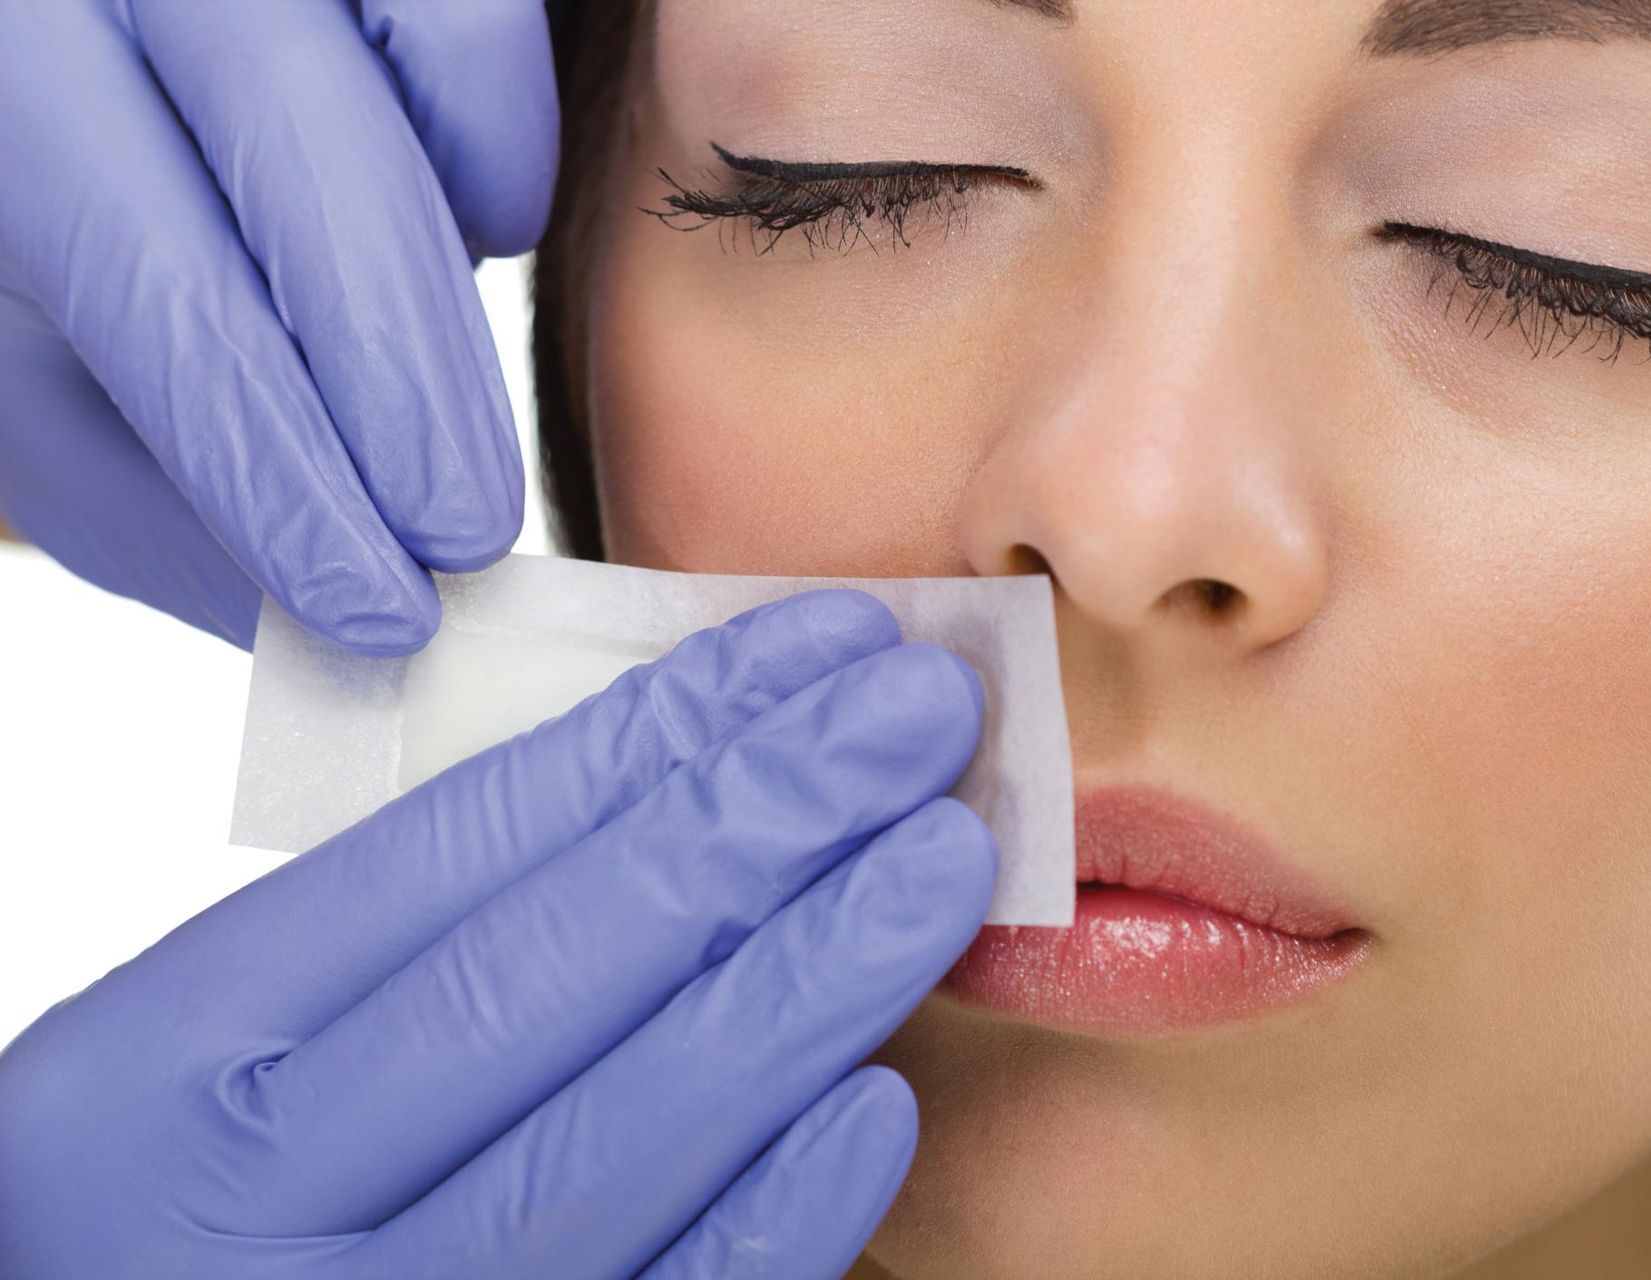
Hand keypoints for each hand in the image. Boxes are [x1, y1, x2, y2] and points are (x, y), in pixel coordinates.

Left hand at [0, 2, 556, 653]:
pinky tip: (473, 229)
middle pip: (307, 182)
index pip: (166, 298)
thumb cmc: (59, 232)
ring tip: (444, 411)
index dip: (284, 468)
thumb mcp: (41, 371)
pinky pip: (472, 27)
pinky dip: (498, 152)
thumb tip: (304, 613)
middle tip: (465, 539)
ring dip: (451, 293)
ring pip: (403, 97)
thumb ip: (149, 495)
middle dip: (409, 391)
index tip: (374, 607)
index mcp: (1, 104)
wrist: (82, 64)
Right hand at [0, 589, 995, 1279]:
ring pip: (633, 1135)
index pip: (456, 851)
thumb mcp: (224, 1040)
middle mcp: (255, 1208)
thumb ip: (404, 931)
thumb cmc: (186, 1192)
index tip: (812, 646)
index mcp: (172, 1060)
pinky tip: (880, 1093)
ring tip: (944, 854)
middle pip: (558, 970)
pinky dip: (781, 1208)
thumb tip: (680, 773)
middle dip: (768, 815)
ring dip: (816, 978)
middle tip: (921, 709)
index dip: (661, 731)